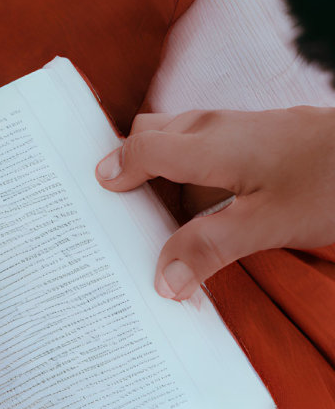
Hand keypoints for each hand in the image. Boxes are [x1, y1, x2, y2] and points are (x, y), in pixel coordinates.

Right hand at [95, 107, 334, 299]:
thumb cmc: (330, 182)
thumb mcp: (267, 224)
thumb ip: (208, 248)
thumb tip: (161, 282)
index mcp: (211, 145)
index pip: (144, 148)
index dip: (116, 168)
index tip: (96, 191)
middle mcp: (220, 127)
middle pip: (155, 130)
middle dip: (130, 158)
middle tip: (117, 200)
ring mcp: (245, 127)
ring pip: (182, 134)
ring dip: (161, 163)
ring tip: (154, 209)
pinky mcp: (265, 136)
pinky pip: (209, 144)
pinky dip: (190, 167)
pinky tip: (203, 203)